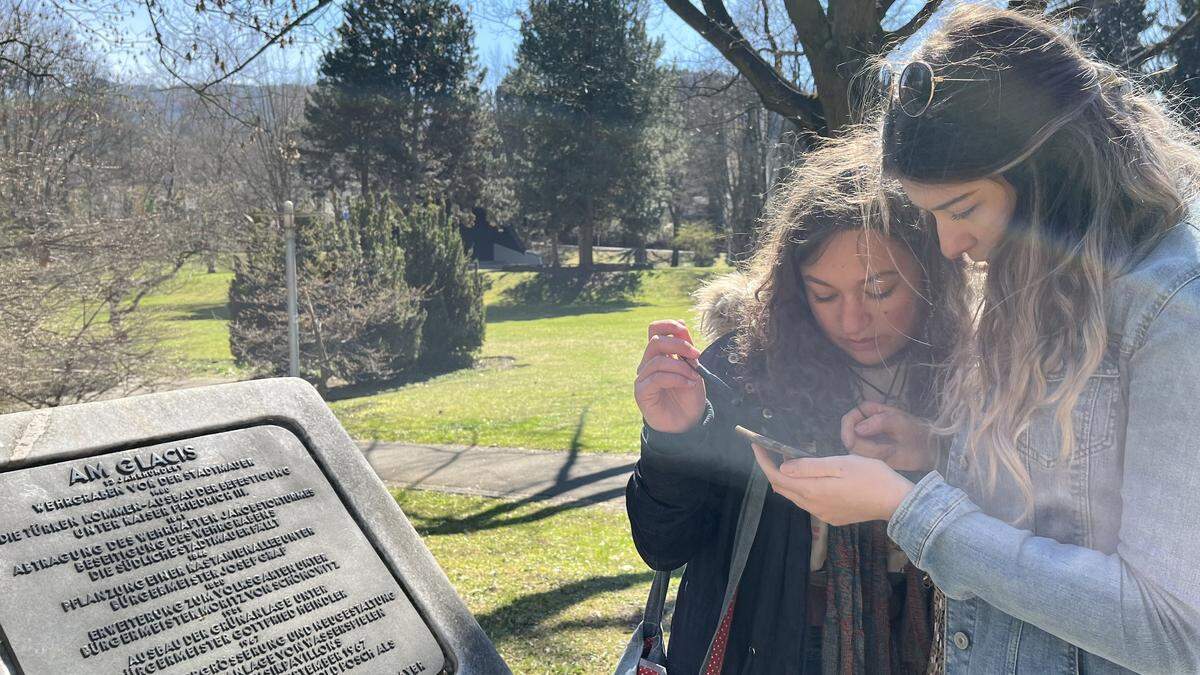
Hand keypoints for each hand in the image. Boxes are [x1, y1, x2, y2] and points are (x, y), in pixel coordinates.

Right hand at [635, 319, 705, 433]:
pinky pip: (657, 378)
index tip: (685, 331)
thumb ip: (686, 347)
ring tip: (694, 378)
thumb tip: (681, 322)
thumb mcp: (692, 367)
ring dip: (681, 367)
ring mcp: (643, 377)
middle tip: (696, 355)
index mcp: (659, 354)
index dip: (668, 324)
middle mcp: (648, 363)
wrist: (688, 422)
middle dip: (679, 345)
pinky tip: (688, 384)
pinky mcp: (642, 392)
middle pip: (655, 341)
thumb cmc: (689, 395)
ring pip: (658, 361)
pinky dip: (676, 379)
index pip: (654, 329)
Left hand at [751, 443, 913, 525]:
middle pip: (782, 489)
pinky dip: (803, 488)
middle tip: (772, 450)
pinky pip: (809, 503)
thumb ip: (809, 466)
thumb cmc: (871, 477)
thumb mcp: (840, 464)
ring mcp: (823, 515)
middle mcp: (813, 506)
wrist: (896, 502)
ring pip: (795, 496)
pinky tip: (813, 477)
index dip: (763, 462)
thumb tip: (782, 468)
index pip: (776, 477)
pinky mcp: (833, 517)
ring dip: (789, 479)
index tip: (756, 446)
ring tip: (793, 459)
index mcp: (813, 491)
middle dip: (773, 469)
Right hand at [841, 402, 936, 470]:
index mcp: (868, 411)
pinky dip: (876, 458)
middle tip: (886, 448)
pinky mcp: (870, 454)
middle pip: (848, 437)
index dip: (847, 429)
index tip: (851, 441)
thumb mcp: (899, 421)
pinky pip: (863, 459)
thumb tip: (857, 429)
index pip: (848, 419)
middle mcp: (863, 425)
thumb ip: (879, 422)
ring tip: (891, 450)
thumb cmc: (914, 430)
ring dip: (873, 453)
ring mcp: (866, 441)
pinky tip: (889, 455)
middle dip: (865, 446)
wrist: (926, 448)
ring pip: (855, 450)